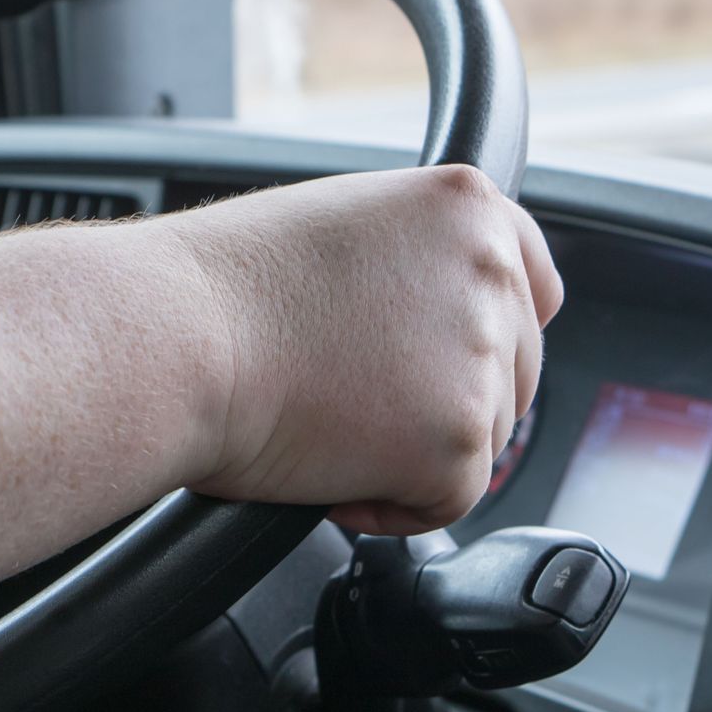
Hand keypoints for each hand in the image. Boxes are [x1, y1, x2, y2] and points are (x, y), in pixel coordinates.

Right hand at [167, 165, 561, 534]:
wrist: (176, 339)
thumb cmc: (217, 288)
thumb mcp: (340, 226)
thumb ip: (412, 260)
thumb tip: (429, 321)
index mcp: (466, 205)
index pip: (536, 283)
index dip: (494, 334)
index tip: (453, 362)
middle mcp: (490, 272)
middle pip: (514, 370)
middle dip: (448, 399)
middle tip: (361, 403)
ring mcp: (480, 357)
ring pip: (485, 437)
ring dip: (416, 451)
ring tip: (330, 428)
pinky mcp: (457, 440)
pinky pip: (449, 500)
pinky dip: (393, 506)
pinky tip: (331, 477)